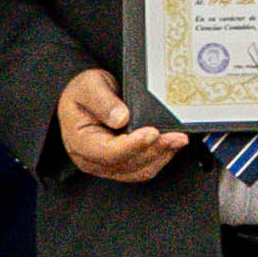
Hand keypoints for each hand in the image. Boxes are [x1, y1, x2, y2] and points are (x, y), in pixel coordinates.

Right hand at [53, 66, 188, 184]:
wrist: (85, 97)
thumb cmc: (83, 92)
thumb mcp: (88, 86)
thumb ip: (102, 101)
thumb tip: (121, 118)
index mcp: (79, 142)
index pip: (108, 152)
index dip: (132, 145)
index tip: (152, 132)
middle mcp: (91, 160)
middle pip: (127, 164)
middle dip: (155, 150)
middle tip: (176, 136)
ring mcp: (107, 166)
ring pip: (139, 170)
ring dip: (161, 155)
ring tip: (178, 139)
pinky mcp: (121, 165)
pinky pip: (143, 168)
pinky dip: (160, 157)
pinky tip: (171, 145)